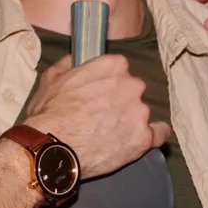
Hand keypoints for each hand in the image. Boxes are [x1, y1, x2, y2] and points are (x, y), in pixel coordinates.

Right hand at [19, 54, 168, 180]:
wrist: (52, 148)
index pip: (121, 69)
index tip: (101, 93)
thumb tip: (75, 59)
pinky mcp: (143, 138)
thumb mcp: (51, 79)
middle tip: (103, 117)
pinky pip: (158, 134)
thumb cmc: (49, 113)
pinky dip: (153, 137)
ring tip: (111, 135)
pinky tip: (141, 140)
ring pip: (142, 114)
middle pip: (133, 91)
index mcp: (113, 66)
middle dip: (121, 102)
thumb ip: (69, 64)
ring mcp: (140, 112)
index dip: (110, 83)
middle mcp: (132, 85)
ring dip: (131, 121)